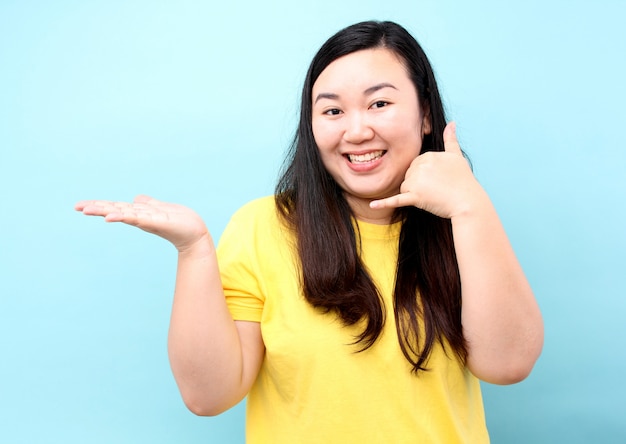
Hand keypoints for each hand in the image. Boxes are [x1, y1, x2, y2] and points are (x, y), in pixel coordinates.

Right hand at [75, 195, 209, 252]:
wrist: (195, 233)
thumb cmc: (179, 222)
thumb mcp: (160, 208)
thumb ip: (148, 204)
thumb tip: (136, 198)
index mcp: (139, 212)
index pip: (116, 206)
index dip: (99, 205)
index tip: (80, 205)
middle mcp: (140, 217)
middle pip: (115, 210)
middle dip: (97, 208)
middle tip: (77, 207)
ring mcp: (147, 220)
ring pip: (123, 213)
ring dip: (106, 211)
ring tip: (89, 211)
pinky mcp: (157, 222)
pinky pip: (138, 218)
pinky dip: (125, 217)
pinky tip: (112, 217)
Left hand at [370, 122, 482, 218]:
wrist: (468, 203)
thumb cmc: (463, 180)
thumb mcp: (456, 156)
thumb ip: (450, 139)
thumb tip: (451, 123)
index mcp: (427, 155)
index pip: (415, 165)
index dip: (424, 175)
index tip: (438, 179)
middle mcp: (420, 166)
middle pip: (408, 176)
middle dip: (418, 184)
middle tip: (436, 189)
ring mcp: (416, 182)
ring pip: (405, 188)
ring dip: (414, 194)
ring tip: (433, 196)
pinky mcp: (415, 197)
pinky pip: (396, 200)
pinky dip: (384, 204)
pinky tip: (373, 205)